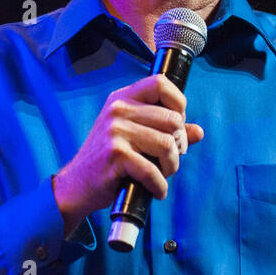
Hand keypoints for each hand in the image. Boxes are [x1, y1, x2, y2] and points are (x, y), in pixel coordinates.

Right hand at [52, 74, 204, 235]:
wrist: (76, 185)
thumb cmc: (110, 161)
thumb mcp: (137, 139)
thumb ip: (167, 132)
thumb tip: (198, 131)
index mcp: (123, 98)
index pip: (161, 83)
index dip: (178, 103)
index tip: (175, 126)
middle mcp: (118, 109)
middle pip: (172, 120)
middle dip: (178, 146)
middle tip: (168, 161)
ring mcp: (115, 130)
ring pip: (167, 144)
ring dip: (171, 167)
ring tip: (161, 176)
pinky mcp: (115, 154)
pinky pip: (152, 170)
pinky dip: (159, 185)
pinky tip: (155, 190)